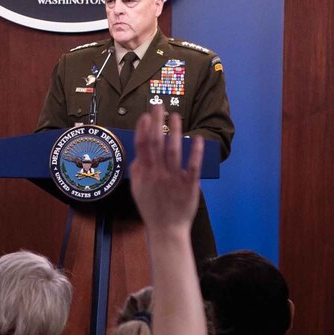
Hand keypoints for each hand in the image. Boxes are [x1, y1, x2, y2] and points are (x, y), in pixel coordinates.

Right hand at [130, 106, 202, 233]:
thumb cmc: (152, 209)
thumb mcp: (137, 190)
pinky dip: (194, 152)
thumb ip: (137, 171)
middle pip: (156, 143)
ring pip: (173, 151)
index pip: (142, 147)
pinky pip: (192, 166)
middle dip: (157, 122)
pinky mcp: (189, 185)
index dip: (143, 129)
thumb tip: (137, 154)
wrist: (166, 229)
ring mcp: (173, 179)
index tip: (145, 115)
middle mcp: (158, 174)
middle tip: (159, 105)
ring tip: (176, 116)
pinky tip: (196, 138)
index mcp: (145, 174)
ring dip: (174, 131)